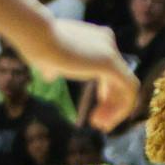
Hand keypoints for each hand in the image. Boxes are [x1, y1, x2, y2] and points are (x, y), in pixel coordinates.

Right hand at [20, 19, 138, 127]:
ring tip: (102, 126)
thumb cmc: (35, 46)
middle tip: (98, 123)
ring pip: (126, 86)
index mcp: (94, 39)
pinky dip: (122, 107)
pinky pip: (129, 89)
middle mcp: (106, 42)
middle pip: (118, 79)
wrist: (37, 37)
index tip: (95, 113)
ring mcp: (110, 51)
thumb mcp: (45, 58)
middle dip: (111, 104)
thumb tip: (49, 75)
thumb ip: (53, 66)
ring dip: (116, 110)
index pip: (109, 70)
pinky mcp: (110, 62)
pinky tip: (107, 121)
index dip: (105, 93)